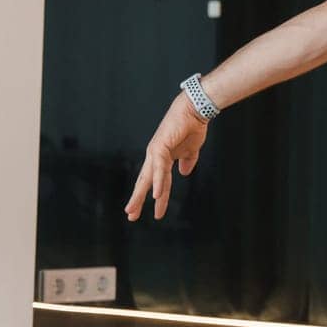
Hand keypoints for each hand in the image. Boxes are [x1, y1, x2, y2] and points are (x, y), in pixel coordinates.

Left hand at [125, 93, 209, 220]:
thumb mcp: (191, 150)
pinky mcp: (160, 147)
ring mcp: (156, 152)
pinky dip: (157, 182)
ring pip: (147, 178)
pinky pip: (159, 168)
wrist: (194, 110)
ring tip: (135, 210)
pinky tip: (156, 194)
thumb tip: (184, 173)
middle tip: (131, 215)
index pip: (155, 181)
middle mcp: (155, 156)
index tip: (151, 211)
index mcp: (162, 158)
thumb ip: (187, 161)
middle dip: (137, 199)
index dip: (152, 196)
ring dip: (141, 195)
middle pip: (144, 182)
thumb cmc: (192, 127)